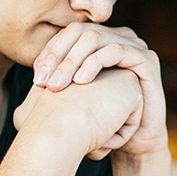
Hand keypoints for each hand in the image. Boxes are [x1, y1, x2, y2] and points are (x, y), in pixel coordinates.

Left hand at [31, 23, 167, 156]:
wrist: (133, 143)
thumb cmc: (102, 122)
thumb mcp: (74, 100)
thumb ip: (57, 84)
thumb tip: (30, 81)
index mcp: (100, 42)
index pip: (67, 35)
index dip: (49, 53)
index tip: (36, 80)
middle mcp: (117, 38)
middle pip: (79, 32)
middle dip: (57, 56)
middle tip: (43, 83)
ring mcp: (134, 46)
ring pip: (95, 38)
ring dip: (72, 61)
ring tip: (58, 85)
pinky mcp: (147, 59)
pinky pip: (116, 50)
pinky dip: (95, 63)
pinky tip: (81, 82)